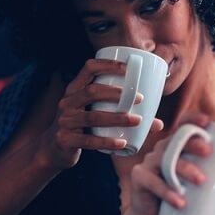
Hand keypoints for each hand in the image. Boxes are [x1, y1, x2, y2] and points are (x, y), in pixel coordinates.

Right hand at [41, 59, 163, 168]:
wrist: (54, 150)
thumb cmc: (83, 127)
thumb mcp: (96, 115)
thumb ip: (123, 114)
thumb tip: (159, 124)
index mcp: (75, 90)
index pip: (89, 68)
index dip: (108, 64)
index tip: (128, 68)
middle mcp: (68, 102)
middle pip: (92, 91)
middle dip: (117, 93)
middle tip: (140, 99)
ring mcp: (64, 121)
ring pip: (92, 116)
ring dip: (117, 117)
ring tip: (137, 120)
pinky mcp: (65, 139)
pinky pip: (87, 140)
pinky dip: (106, 141)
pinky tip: (122, 143)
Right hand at [128, 113, 212, 214]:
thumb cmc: (182, 196)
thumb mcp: (201, 183)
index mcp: (178, 146)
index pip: (183, 125)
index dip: (193, 120)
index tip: (208, 122)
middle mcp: (162, 149)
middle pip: (176, 140)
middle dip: (193, 143)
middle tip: (209, 152)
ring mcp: (149, 162)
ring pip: (166, 160)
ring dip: (184, 169)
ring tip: (201, 181)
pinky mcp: (140, 178)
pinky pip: (153, 182)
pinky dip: (168, 192)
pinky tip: (180, 202)